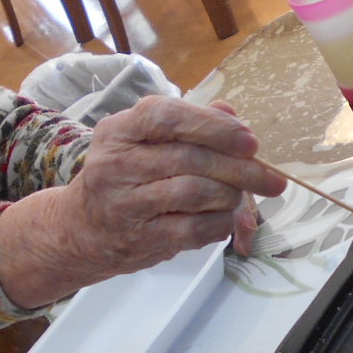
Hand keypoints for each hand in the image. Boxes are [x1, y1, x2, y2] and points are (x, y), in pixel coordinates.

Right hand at [0, 97, 285, 306]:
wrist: (80, 231)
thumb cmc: (123, 179)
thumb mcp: (143, 141)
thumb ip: (187, 124)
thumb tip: (230, 113)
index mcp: (118, 130)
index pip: (167, 117)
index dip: (213, 127)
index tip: (250, 141)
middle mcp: (116, 164)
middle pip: (190, 158)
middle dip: (241, 169)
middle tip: (272, 179)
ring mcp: (125, 204)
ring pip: (195, 193)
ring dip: (230, 195)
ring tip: (241, 198)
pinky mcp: (139, 239)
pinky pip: (194, 229)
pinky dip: (220, 223)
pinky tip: (224, 219)